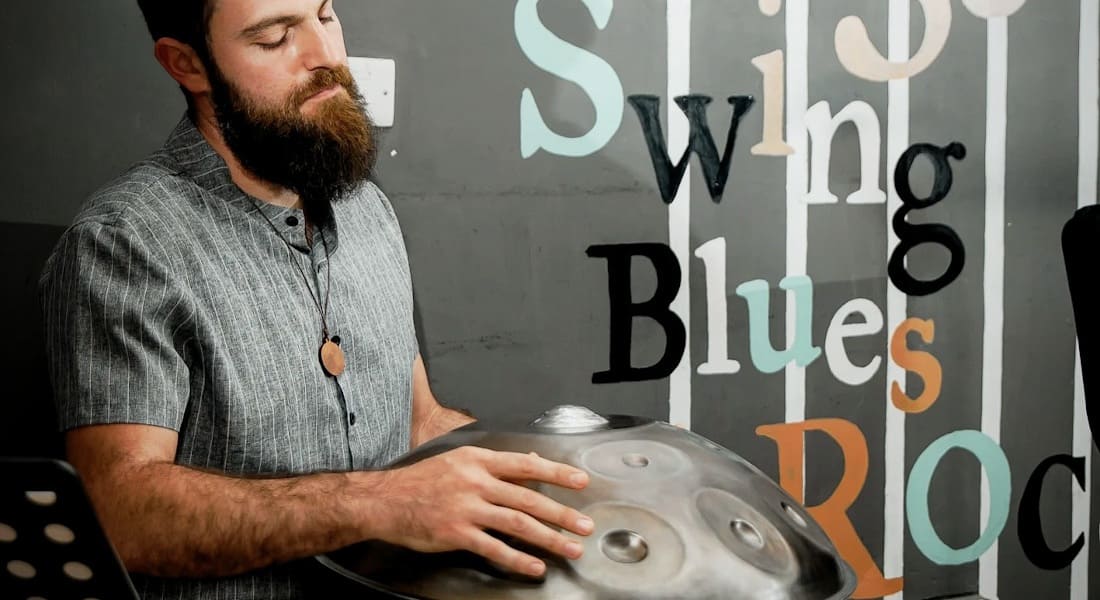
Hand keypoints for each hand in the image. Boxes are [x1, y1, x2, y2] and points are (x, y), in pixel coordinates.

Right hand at [374, 446, 593, 576]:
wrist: (385, 500)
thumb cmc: (422, 481)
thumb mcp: (460, 461)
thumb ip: (497, 465)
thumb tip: (532, 462)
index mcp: (479, 461)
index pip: (527, 465)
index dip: (557, 473)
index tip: (581, 481)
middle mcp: (476, 482)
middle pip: (529, 498)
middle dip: (562, 513)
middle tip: (585, 525)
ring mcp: (467, 508)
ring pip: (518, 523)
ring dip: (548, 538)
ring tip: (569, 548)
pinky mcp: (456, 533)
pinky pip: (494, 548)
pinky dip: (517, 559)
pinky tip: (534, 566)